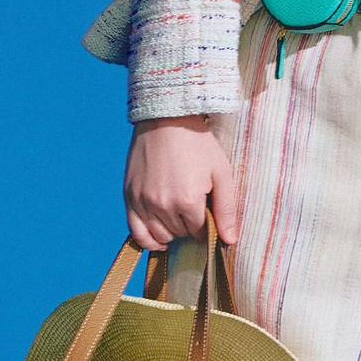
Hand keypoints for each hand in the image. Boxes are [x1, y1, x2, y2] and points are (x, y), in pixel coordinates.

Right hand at [124, 115, 238, 250]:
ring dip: (172, 231)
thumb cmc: (198, 143)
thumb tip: (230, 241)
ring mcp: (143, 202)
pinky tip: (159, 234)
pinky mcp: (130, 196)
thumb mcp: (221, 172)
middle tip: (194, 205)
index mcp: (188, 202)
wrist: (166, 119)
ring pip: (159, 236)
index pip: (200, 233)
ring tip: (179, 215)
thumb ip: (226, 209)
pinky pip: (136, 232)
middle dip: (190, 226)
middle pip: (181, 234)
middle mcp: (162, 206)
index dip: (207, 224)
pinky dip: (148, 239)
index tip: (208, 209)